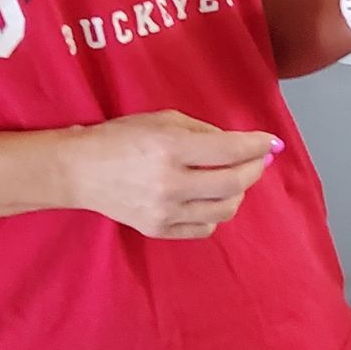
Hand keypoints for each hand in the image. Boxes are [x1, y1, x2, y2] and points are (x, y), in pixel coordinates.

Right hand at [61, 110, 275, 238]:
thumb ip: (204, 132)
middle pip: (234, 184)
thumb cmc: (120, 138)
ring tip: (232, 178)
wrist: (79, 171)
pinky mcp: (158, 230)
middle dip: (254, 169)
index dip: (257, 145)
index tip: (271, 142)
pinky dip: (216, 212)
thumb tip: (240, 145)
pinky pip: (205, 227)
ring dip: (237, 192)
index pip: (229, 151)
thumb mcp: (162, 120)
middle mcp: (169, 183)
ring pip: (225, 210)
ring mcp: (164, 212)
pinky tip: (209, 198)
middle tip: (258, 160)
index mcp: (170, 149)